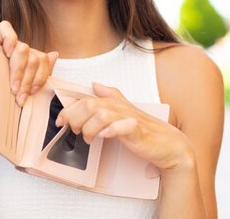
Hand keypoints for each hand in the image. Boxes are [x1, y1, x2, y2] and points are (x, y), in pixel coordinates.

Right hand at [0, 21, 58, 115]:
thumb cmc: (1, 102)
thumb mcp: (26, 90)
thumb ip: (40, 73)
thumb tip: (54, 54)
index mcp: (25, 60)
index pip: (43, 59)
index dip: (41, 76)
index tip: (32, 93)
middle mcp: (14, 51)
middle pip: (35, 56)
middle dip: (29, 79)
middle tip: (20, 96)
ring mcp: (1, 46)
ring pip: (23, 48)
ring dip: (19, 71)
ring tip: (12, 87)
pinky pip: (5, 28)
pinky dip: (11, 40)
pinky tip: (7, 54)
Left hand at [55, 83, 194, 172]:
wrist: (169, 145)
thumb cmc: (144, 130)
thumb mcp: (124, 111)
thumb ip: (110, 96)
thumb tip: (95, 84)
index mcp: (114, 103)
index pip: (86, 100)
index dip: (69, 110)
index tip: (60, 122)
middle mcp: (120, 107)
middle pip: (90, 105)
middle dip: (76, 118)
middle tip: (75, 132)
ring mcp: (130, 118)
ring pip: (102, 114)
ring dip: (90, 127)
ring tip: (89, 138)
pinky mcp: (139, 130)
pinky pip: (124, 126)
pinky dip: (112, 130)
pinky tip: (104, 136)